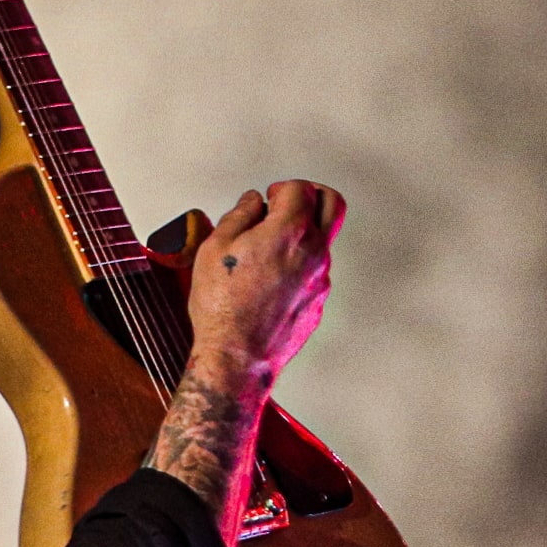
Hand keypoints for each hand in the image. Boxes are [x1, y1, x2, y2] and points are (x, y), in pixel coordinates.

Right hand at [183, 180, 344, 387]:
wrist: (237, 358)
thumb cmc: (224, 310)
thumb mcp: (214, 249)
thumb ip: (238, 215)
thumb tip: (250, 203)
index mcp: (289, 231)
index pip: (300, 188)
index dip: (280, 189)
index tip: (269, 198)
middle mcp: (313, 252)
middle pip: (332, 204)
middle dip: (311, 196)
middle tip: (290, 203)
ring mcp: (320, 279)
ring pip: (324, 241)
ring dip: (304, 234)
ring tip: (271, 249)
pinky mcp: (317, 302)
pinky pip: (316, 272)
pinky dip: (300, 265)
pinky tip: (274, 277)